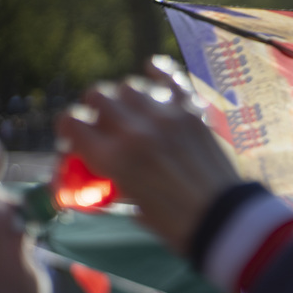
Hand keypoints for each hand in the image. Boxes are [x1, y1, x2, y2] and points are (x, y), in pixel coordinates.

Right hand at [56, 56, 242, 255]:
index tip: (74, 134)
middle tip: (102, 122)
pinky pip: (170, 78)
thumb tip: (107, 179)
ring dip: (124, 96)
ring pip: (130, 86)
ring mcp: (164, 117)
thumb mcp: (134, 208)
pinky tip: (151, 68)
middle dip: (94, 108)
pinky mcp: (191, 113)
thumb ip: (116, 184)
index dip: (68, 128)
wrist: (223, 218)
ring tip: (130, 109)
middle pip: (97, 96)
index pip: (72, 123)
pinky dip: (159, 70)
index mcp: (112, 159)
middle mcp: (133, 131)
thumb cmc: (177, 224)